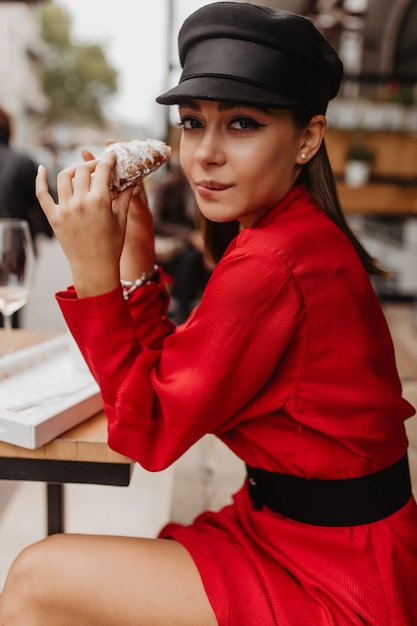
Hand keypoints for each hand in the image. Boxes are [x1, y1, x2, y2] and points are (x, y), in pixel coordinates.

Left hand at [36, 152, 132, 296]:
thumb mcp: (121, 220)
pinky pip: (42, 194)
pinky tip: (42, 169)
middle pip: (82, 170)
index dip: (108, 159)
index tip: (111, 156)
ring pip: (63, 176)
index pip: (103, 170)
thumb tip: (133, 181)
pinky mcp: (54, 217)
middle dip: (91, 164)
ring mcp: (65, 209)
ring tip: (80, 172)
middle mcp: (80, 202)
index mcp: (100, 201)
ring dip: (72, 169)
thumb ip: (126, 197)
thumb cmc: (112, 245)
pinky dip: (40, 179)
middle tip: (97, 167)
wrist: (94, 268)